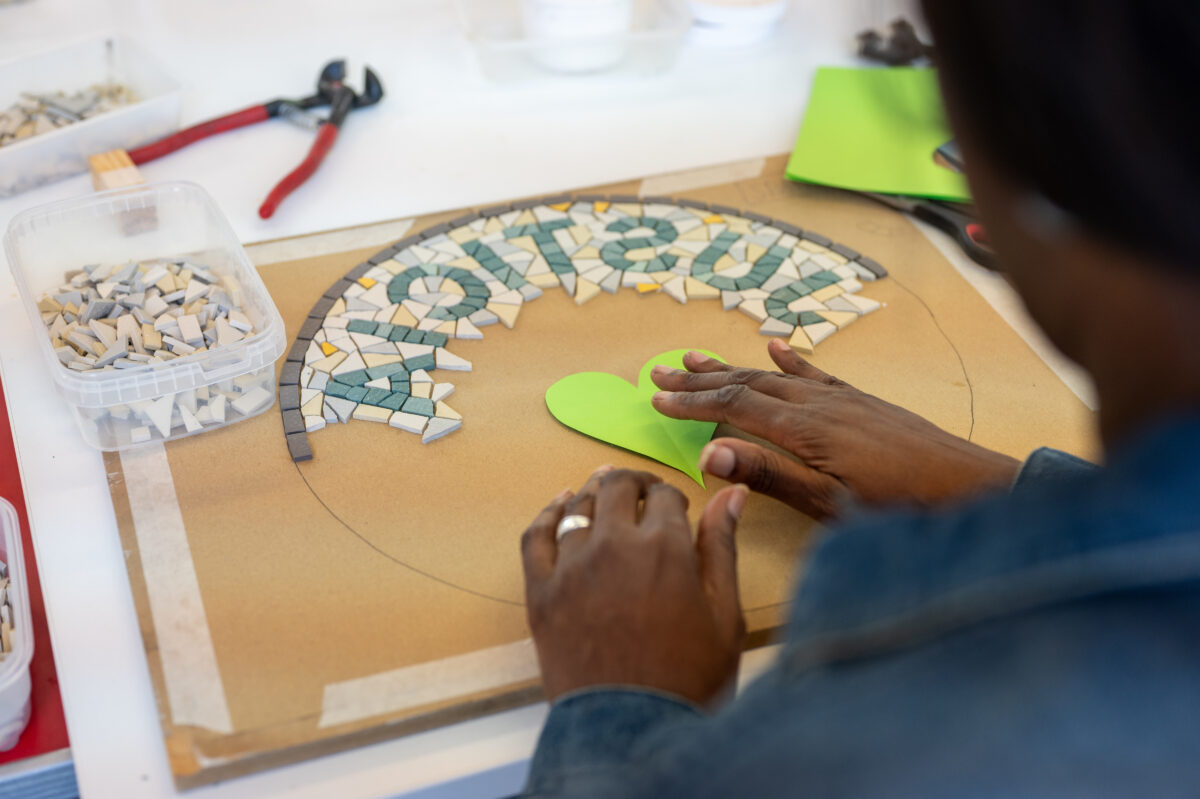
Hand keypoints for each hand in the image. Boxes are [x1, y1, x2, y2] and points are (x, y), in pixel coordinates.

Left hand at [521, 467, 748, 705]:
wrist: (632, 732)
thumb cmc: (687, 680)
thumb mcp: (726, 616)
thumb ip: (722, 548)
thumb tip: (732, 495)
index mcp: (665, 548)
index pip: (665, 495)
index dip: (673, 496)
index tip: (677, 509)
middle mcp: (614, 546)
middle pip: (617, 487)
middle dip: (634, 483)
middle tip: (643, 492)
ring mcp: (571, 567)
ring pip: (578, 505)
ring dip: (595, 492)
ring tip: (606, 492)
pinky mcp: (541, 592)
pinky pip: (536, 535)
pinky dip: (548, 512)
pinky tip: (560, 503)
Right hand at [650, 340, 1020, 519]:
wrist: (969, 488)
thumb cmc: (898, 506)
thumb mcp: (830, 504)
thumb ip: (770, 477)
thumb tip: (710, 456)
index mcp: (804, 430)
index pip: (733, 408)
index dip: (692, 403)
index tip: (656, 398)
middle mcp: (818, 404)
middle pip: (746, 383)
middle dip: (700, 379)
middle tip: (660, 371)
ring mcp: (841, 398)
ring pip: (774, 374)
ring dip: (732, 366)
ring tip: (698, 357)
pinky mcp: (861, 402)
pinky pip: (815, 372)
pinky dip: (788, 358)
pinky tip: (775, 345)